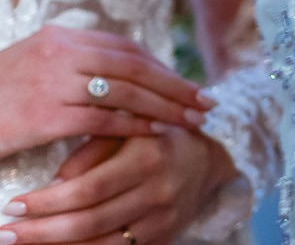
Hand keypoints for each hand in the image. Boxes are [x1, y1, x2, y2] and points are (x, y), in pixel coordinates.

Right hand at [0, 28, 211, 160]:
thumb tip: (121, 70)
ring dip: (164, 107)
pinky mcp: (44, 115)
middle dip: (175, 85)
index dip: (161, 67)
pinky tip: (156, 133)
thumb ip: (75, 63)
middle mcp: (61, 53)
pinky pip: (102, 119)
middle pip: (135, 67)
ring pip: (125, 93)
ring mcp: (52, 82)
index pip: (126, 49)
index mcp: (62, 37)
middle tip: (205, 101)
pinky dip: (134, 125)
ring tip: (191, 120)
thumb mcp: (35, 65)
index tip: (185, 82)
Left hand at [1, 127, 236, 243]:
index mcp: (148, 159)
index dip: (47, 201)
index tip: (14, 205)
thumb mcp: (126, 130)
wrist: (205, 161)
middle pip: (89, 222)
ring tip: (23, 244)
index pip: (87, 188)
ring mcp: (162, 220)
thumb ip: (90, 151)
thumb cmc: (154, 138)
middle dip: (40, 232)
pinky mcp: (162, 238)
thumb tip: (54, 183)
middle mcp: (158, 192)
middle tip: (5, 234)